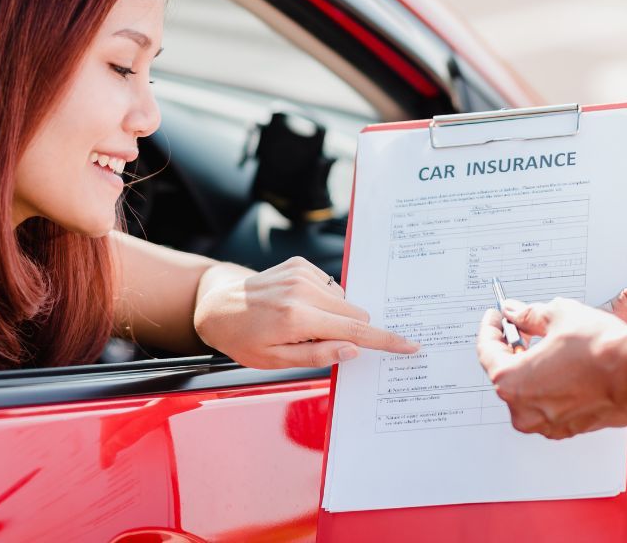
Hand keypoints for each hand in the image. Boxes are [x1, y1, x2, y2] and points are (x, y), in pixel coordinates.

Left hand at [193, 257, 418, 368]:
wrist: (217, 306)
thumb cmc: (243, 339)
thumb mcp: (274, 361)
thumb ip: (317, 356)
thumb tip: (352, 350)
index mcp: (296, 318)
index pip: (353, 330)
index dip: (384, 340)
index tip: (409, 345)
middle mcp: (301, 290)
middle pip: (354, 312)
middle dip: (349, 330)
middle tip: (320, 341)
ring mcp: (300, 273)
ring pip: (343, 299)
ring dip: (333, 315)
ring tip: (301, 323)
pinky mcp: (299, 264)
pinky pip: (329, 286)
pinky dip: (322, 300)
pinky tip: (298, 306)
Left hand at [476, 298, 626, 439]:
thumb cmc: (601, 350)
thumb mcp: (558, 316)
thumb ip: (529, 315)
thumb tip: (516, 313)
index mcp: (511, 382)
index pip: (487, 352)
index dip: (491, 329)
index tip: (496, 318)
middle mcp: (525, 410)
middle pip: (506, 374)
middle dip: (512, 348)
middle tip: (521, 327)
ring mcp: (548, 424)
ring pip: (530, 392)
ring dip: (533, 368)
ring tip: (547, 344)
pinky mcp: (571, 428)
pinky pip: (551, 404)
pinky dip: (552, 386)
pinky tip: (566, 366)